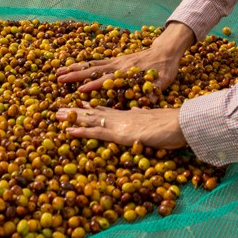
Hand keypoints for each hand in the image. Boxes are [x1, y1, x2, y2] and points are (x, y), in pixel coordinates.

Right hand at [55, 22, 195, 92]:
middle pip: (93, 70)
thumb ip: (154, 90)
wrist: (165, 50)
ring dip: (74, 67)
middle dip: (75, 75)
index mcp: (127, 73)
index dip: (94, 86)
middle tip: (59, 77)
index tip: (80, 91)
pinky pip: (96, 61)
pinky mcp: (116, 59)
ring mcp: (115, 61)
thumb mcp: (162, 81)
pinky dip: (83, 63)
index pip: (107, 80)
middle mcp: (118, 65)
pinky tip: (73, 65)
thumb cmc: (164, 68)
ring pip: (91, 64)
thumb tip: (149, 101)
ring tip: (59, 70)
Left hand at [55, 104, 186, 149]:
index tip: (79, 104)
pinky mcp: (119, 133)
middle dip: (76, 111)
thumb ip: (143, 114)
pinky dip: (82, 131)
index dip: (91, 107)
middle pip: (94, 112)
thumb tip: (135, 111)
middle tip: (60, 109)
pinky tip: (69, 130)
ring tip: (57, 115)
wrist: (179, 123)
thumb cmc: (171, 124)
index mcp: (128, 114)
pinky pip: (96, 132)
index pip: (106, 110)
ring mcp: (118, 124)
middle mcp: (120, 116)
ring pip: (91, 119)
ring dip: (73, 117)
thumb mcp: (154, 118)